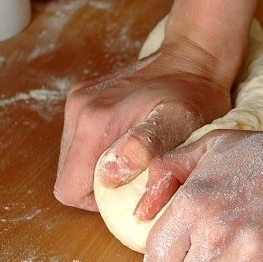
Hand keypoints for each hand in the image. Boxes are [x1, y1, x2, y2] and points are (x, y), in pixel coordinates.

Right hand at [54, 45, 231, 210]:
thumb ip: (145, 146)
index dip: (95, 201)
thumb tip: (111, 173)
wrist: (193, 60)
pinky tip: (129, 143)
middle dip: (98, 186)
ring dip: (99, 168)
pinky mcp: (85, 97)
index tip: (126, 193)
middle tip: (134, 178)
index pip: (69, 188)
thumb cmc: (192, 97)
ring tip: (134, 160)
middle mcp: (78, 110)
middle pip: (69, 174)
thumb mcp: (177, 122)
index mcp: (94, 122)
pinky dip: (100, 150)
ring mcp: (79, 102)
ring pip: (74, 159)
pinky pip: (81, 140)